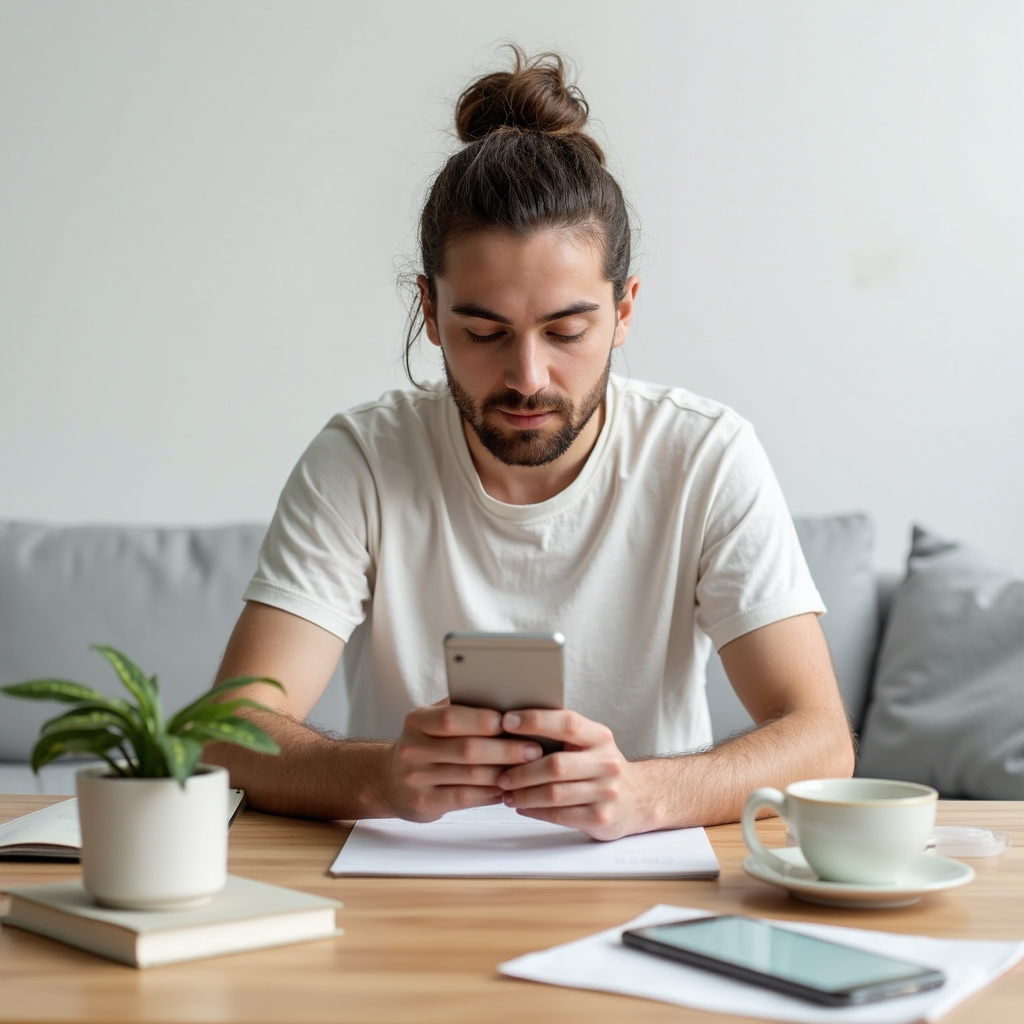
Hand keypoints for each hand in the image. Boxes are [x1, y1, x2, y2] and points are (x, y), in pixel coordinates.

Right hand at [383, 701, 543, 821]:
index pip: (451, 717)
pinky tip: (509, 787)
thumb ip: (462, 710)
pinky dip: (491, 792)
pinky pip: (466, 798)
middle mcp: (413, 749)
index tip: (514, 721)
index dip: (484, 720)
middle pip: (467, 749)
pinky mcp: (424, 803)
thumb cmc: (426, 744)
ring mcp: (416, 778)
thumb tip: (508, 701)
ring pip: (470, 776)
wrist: (388, 780)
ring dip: (504, 772)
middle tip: (534, 749)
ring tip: (529, 768)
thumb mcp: (432, 721)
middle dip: (505, 749)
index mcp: (417, 720)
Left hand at [495, 709, 654, 840]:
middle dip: (521, 770)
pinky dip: (535, 811)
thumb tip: (513, 725)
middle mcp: (607, 763)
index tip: (506, 721)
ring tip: (506, 793)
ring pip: (554, 794)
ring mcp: (606, 792)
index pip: (567, 723)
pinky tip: (522, 807)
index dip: (535, 721)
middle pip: (556, 765)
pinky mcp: (600, 818)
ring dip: (523, 795)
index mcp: (601, 737)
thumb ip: (561, 734)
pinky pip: (559, 815)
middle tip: (500, 774)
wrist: (641, 798)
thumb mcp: (591, 743)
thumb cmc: (602, 767)